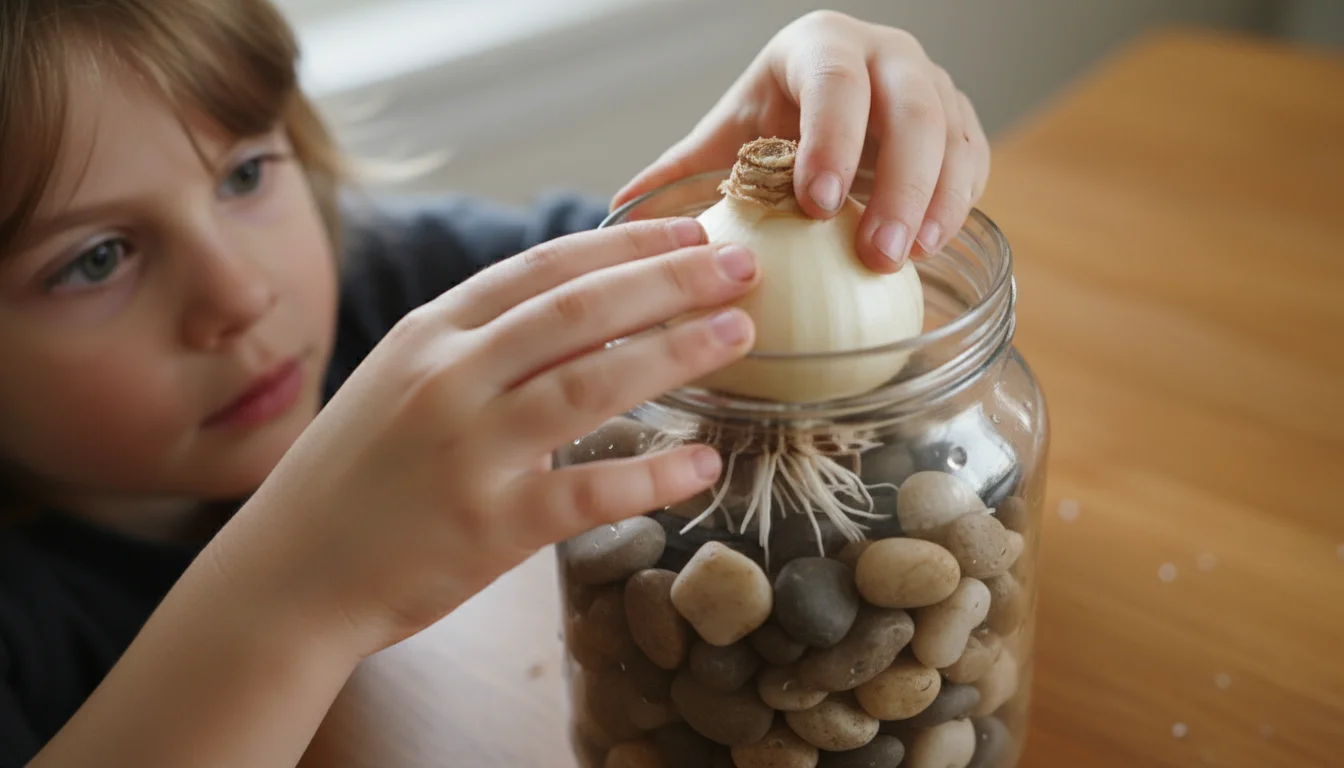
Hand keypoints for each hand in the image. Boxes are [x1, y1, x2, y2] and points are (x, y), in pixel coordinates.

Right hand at [231, 218, 758, 655]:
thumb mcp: (400, 381)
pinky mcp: (488, 526)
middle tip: (741, 265)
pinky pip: (589, 492)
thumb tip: (579, 315)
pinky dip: (653, 476)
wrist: (287, 576)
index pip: (545, 268)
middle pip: (582, 310)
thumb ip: (479, 346)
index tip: (689, 234)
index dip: (627, 246)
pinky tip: (703, 464)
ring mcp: (469, 450)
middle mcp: (449, 377)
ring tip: (740, 333)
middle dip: (672, 281)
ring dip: (678, 353)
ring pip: (594, 383)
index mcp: (431, 333)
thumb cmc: (354, 476)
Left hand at [612, 10, 990, 272]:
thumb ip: (682, 170)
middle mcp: (887, 55)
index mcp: (822, 46)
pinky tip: (932, 247)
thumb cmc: (772, 121)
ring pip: (954, 134)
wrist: (825, 109)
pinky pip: (973, 160)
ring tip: (908, 258)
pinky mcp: (961, 126)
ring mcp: (933, 87)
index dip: (832, 140)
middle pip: (912, 108)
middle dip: (898, 182)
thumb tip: (618, 210)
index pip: (836, 84)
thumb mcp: (727, 135)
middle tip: (875, 252)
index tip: (818, 204)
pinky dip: (959, 203)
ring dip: (937, 200)